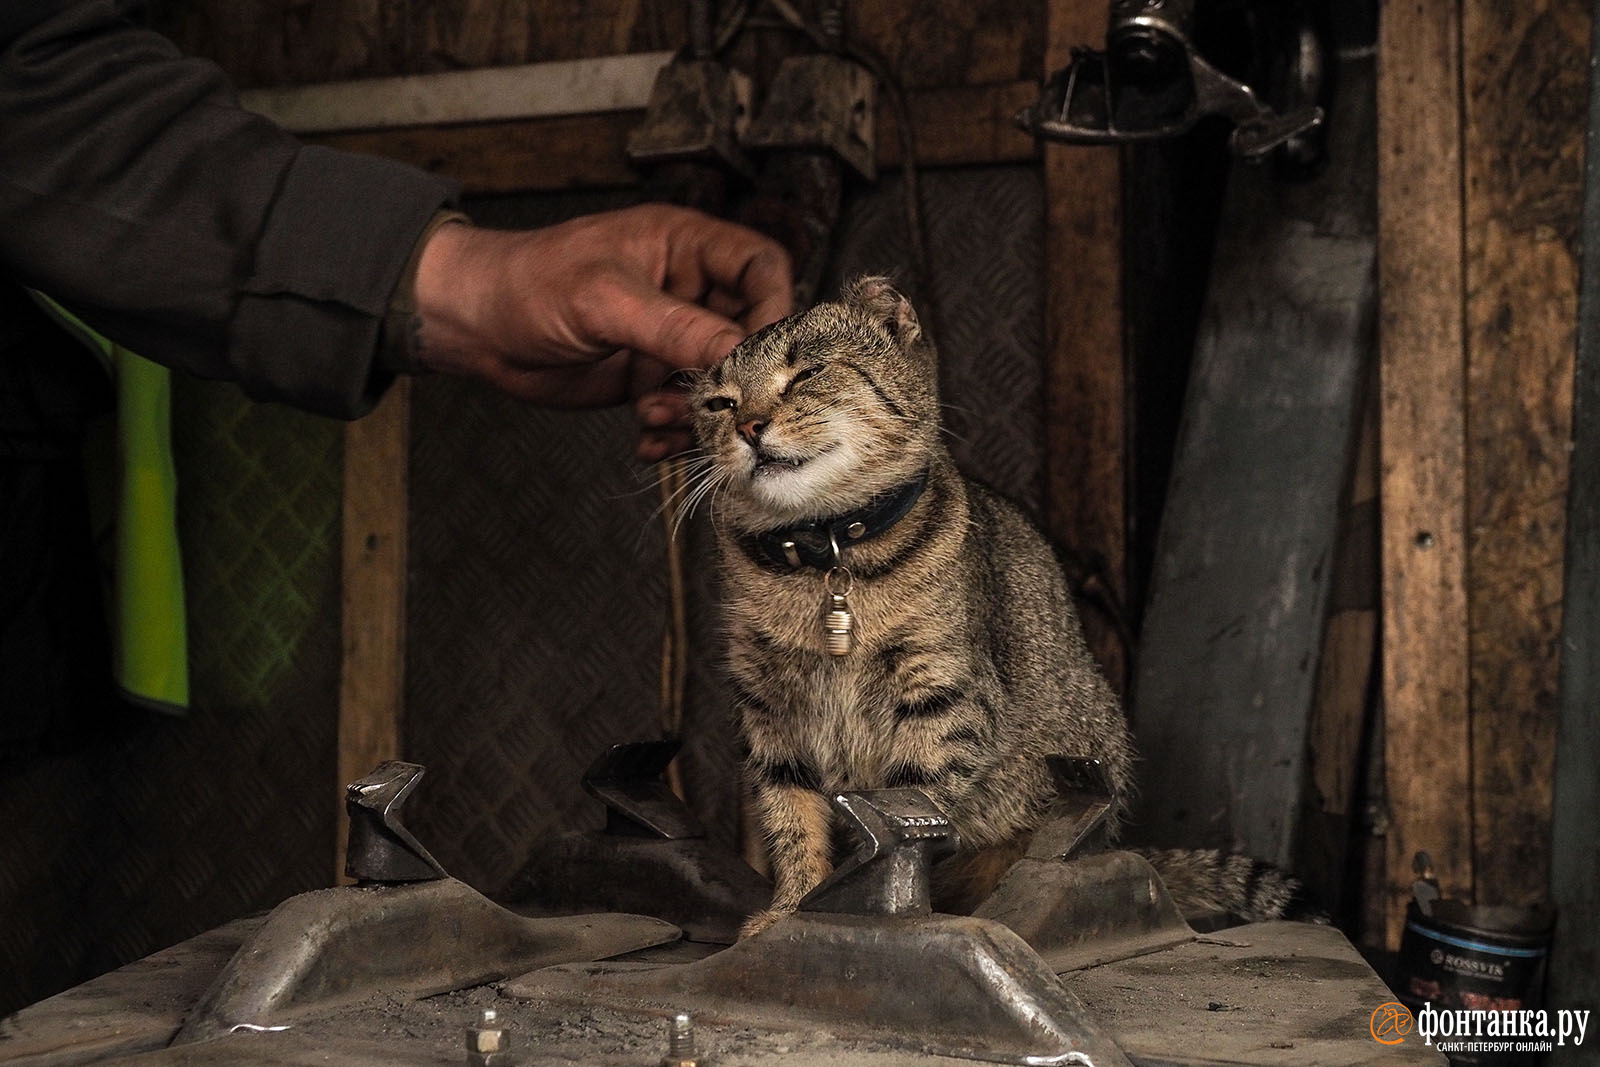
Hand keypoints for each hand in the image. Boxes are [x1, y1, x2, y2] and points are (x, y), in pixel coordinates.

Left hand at [410, 204, 792, 459]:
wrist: (473, 326)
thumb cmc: (528, 283)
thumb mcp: (605, 299)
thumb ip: (676, 328)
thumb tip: (738, 355)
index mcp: (684, 247)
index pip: (761, 268)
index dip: (773, 309)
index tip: (757, 356)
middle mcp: (686, 290)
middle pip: (748, 333)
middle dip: (731, 376)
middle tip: (708, 404)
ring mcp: (669, 337)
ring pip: (719, 381)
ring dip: (698, 412)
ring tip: (655, 418)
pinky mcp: (648, 376)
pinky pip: (684, 410)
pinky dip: (673, 432)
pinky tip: (645, 441)